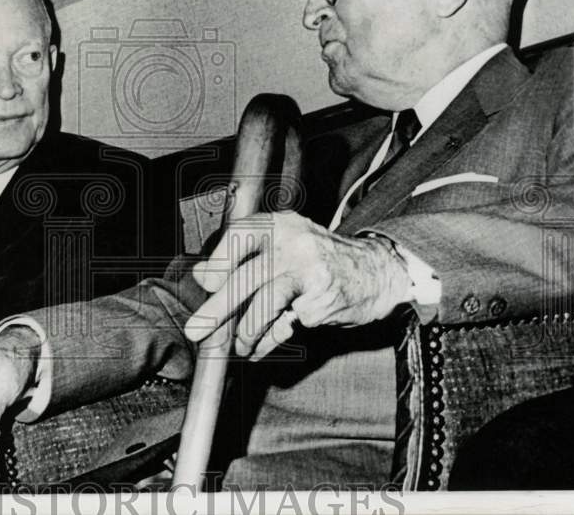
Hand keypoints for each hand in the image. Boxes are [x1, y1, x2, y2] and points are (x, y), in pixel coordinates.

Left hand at [185, 211, 411, 359]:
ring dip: (244, 332)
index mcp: (280, 224)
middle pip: (246, 277)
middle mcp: (293, 242)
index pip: (238, 235)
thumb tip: (200, 275)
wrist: (378, 271)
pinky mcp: (322, 299)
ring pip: (264, 305)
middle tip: (196, 331)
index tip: (205, 284)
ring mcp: (310, 270)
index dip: (217, 262)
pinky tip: (259, 349)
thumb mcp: (285, 246)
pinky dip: (268, 341)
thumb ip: (245, 258)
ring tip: (236, 346)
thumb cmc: (320, 259)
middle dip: (216, 309)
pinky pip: (285, 324)